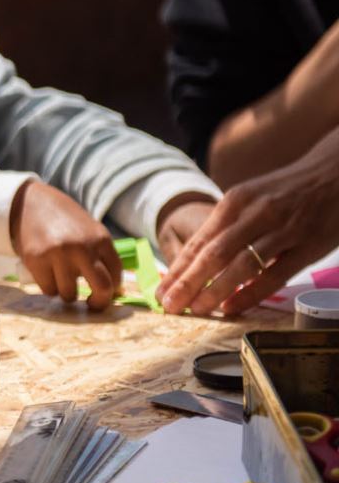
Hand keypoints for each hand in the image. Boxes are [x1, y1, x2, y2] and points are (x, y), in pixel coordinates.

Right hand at [10, 180, 122, 310]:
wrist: (29, 203)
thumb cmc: (63, 220)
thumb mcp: (88, 231)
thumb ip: (99, 255)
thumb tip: (114, 289)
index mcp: (100, 238)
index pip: (116, 274)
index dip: (113, 290)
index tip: (106, 294)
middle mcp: (81, 247)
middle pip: (101, 287)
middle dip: (98, 303)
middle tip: (91, 305)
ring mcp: (58, 254)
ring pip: (69, 294)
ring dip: (66, 293)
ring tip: (61, 280)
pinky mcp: (36, 260)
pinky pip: (48, 289)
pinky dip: (49, 287)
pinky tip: (46, 274)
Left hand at [159, 143, 338, 316]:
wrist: (335, 172)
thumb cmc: (286, 191)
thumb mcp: (251, 197)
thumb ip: (226, 225)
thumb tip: (195, 260)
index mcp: (235, 201)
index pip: (199, 242)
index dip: (178, 269)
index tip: (161, 291)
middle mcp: (256, 214)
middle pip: (213, 254)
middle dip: (187, 283)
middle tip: (169, 306)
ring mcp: (283, 230)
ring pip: (241, 265)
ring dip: (215, 290)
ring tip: (196, 309)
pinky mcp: (307, 245)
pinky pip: (274, 274)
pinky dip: (252, 293)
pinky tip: (233, 307)